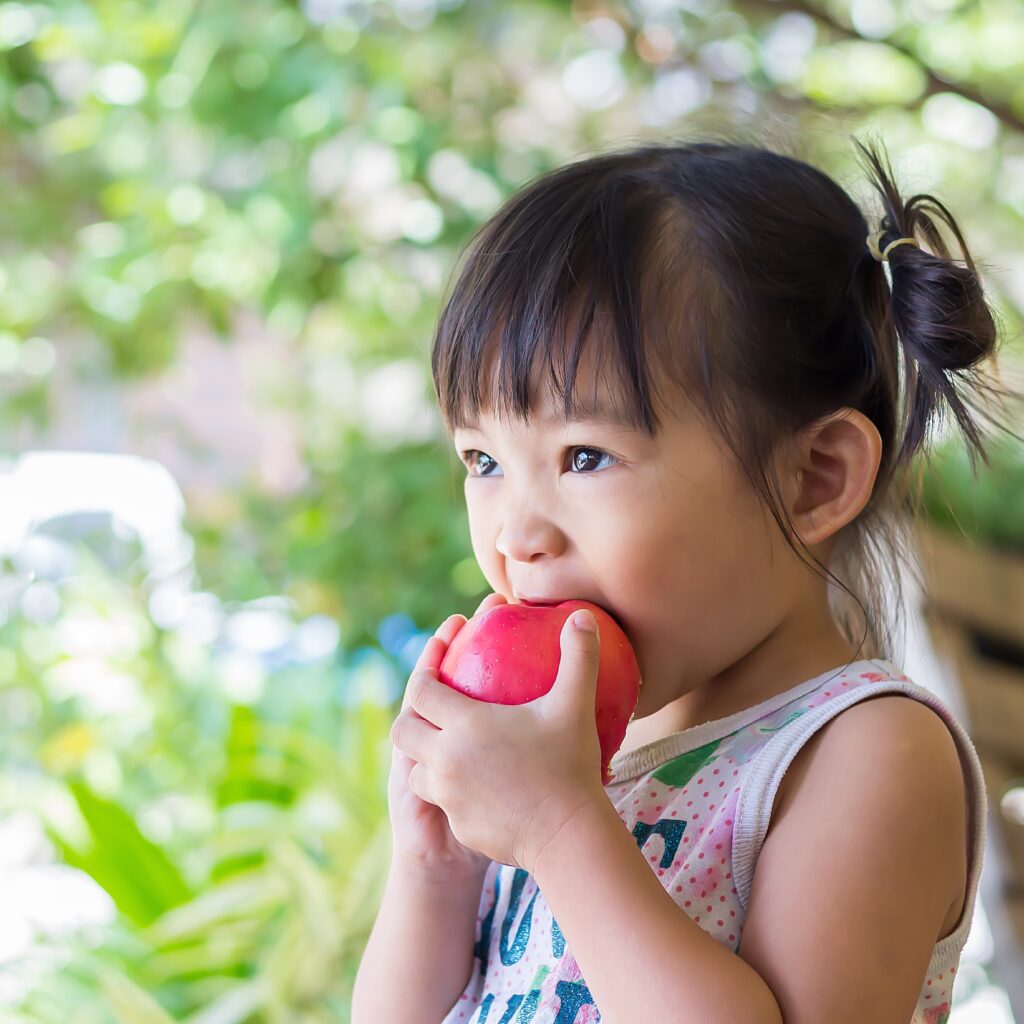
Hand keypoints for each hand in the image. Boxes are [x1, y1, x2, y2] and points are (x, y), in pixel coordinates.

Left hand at [390, 607, 609, 872]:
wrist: (567, 836)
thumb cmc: (570, 766)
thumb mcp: (575, 705)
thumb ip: (578, 657)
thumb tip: (582, 616)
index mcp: (465, 724)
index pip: (421, 689)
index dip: (425, 667)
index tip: (440, 659)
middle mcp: (446, 759)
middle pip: (403, 731)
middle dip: (411, 716)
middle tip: (433, 707)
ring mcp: (448, 795)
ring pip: (417, 771)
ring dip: (427, 757)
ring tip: (451, 748)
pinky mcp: (458, 825)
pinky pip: (442, 802)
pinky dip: (452, 789)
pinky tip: (479, 784)